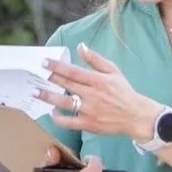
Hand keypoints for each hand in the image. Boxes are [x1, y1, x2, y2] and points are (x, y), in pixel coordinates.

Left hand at [40, 47, 157, 140]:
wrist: (136, 116)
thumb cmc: (124, 92)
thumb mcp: (114, 71)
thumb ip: (96, 59)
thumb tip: (81, 47)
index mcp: (98, 80)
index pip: (73, 71)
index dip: (57, 66)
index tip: (44, 62)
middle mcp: (92, 95)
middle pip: (66, 85)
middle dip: (49, 79)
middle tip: (36, 75)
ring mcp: (89, 110)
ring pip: (64, 103)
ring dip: (48, 97)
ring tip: (36, 92)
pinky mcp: (89, 124)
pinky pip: (69, 122)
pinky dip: (58, 118)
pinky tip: (52, 112)